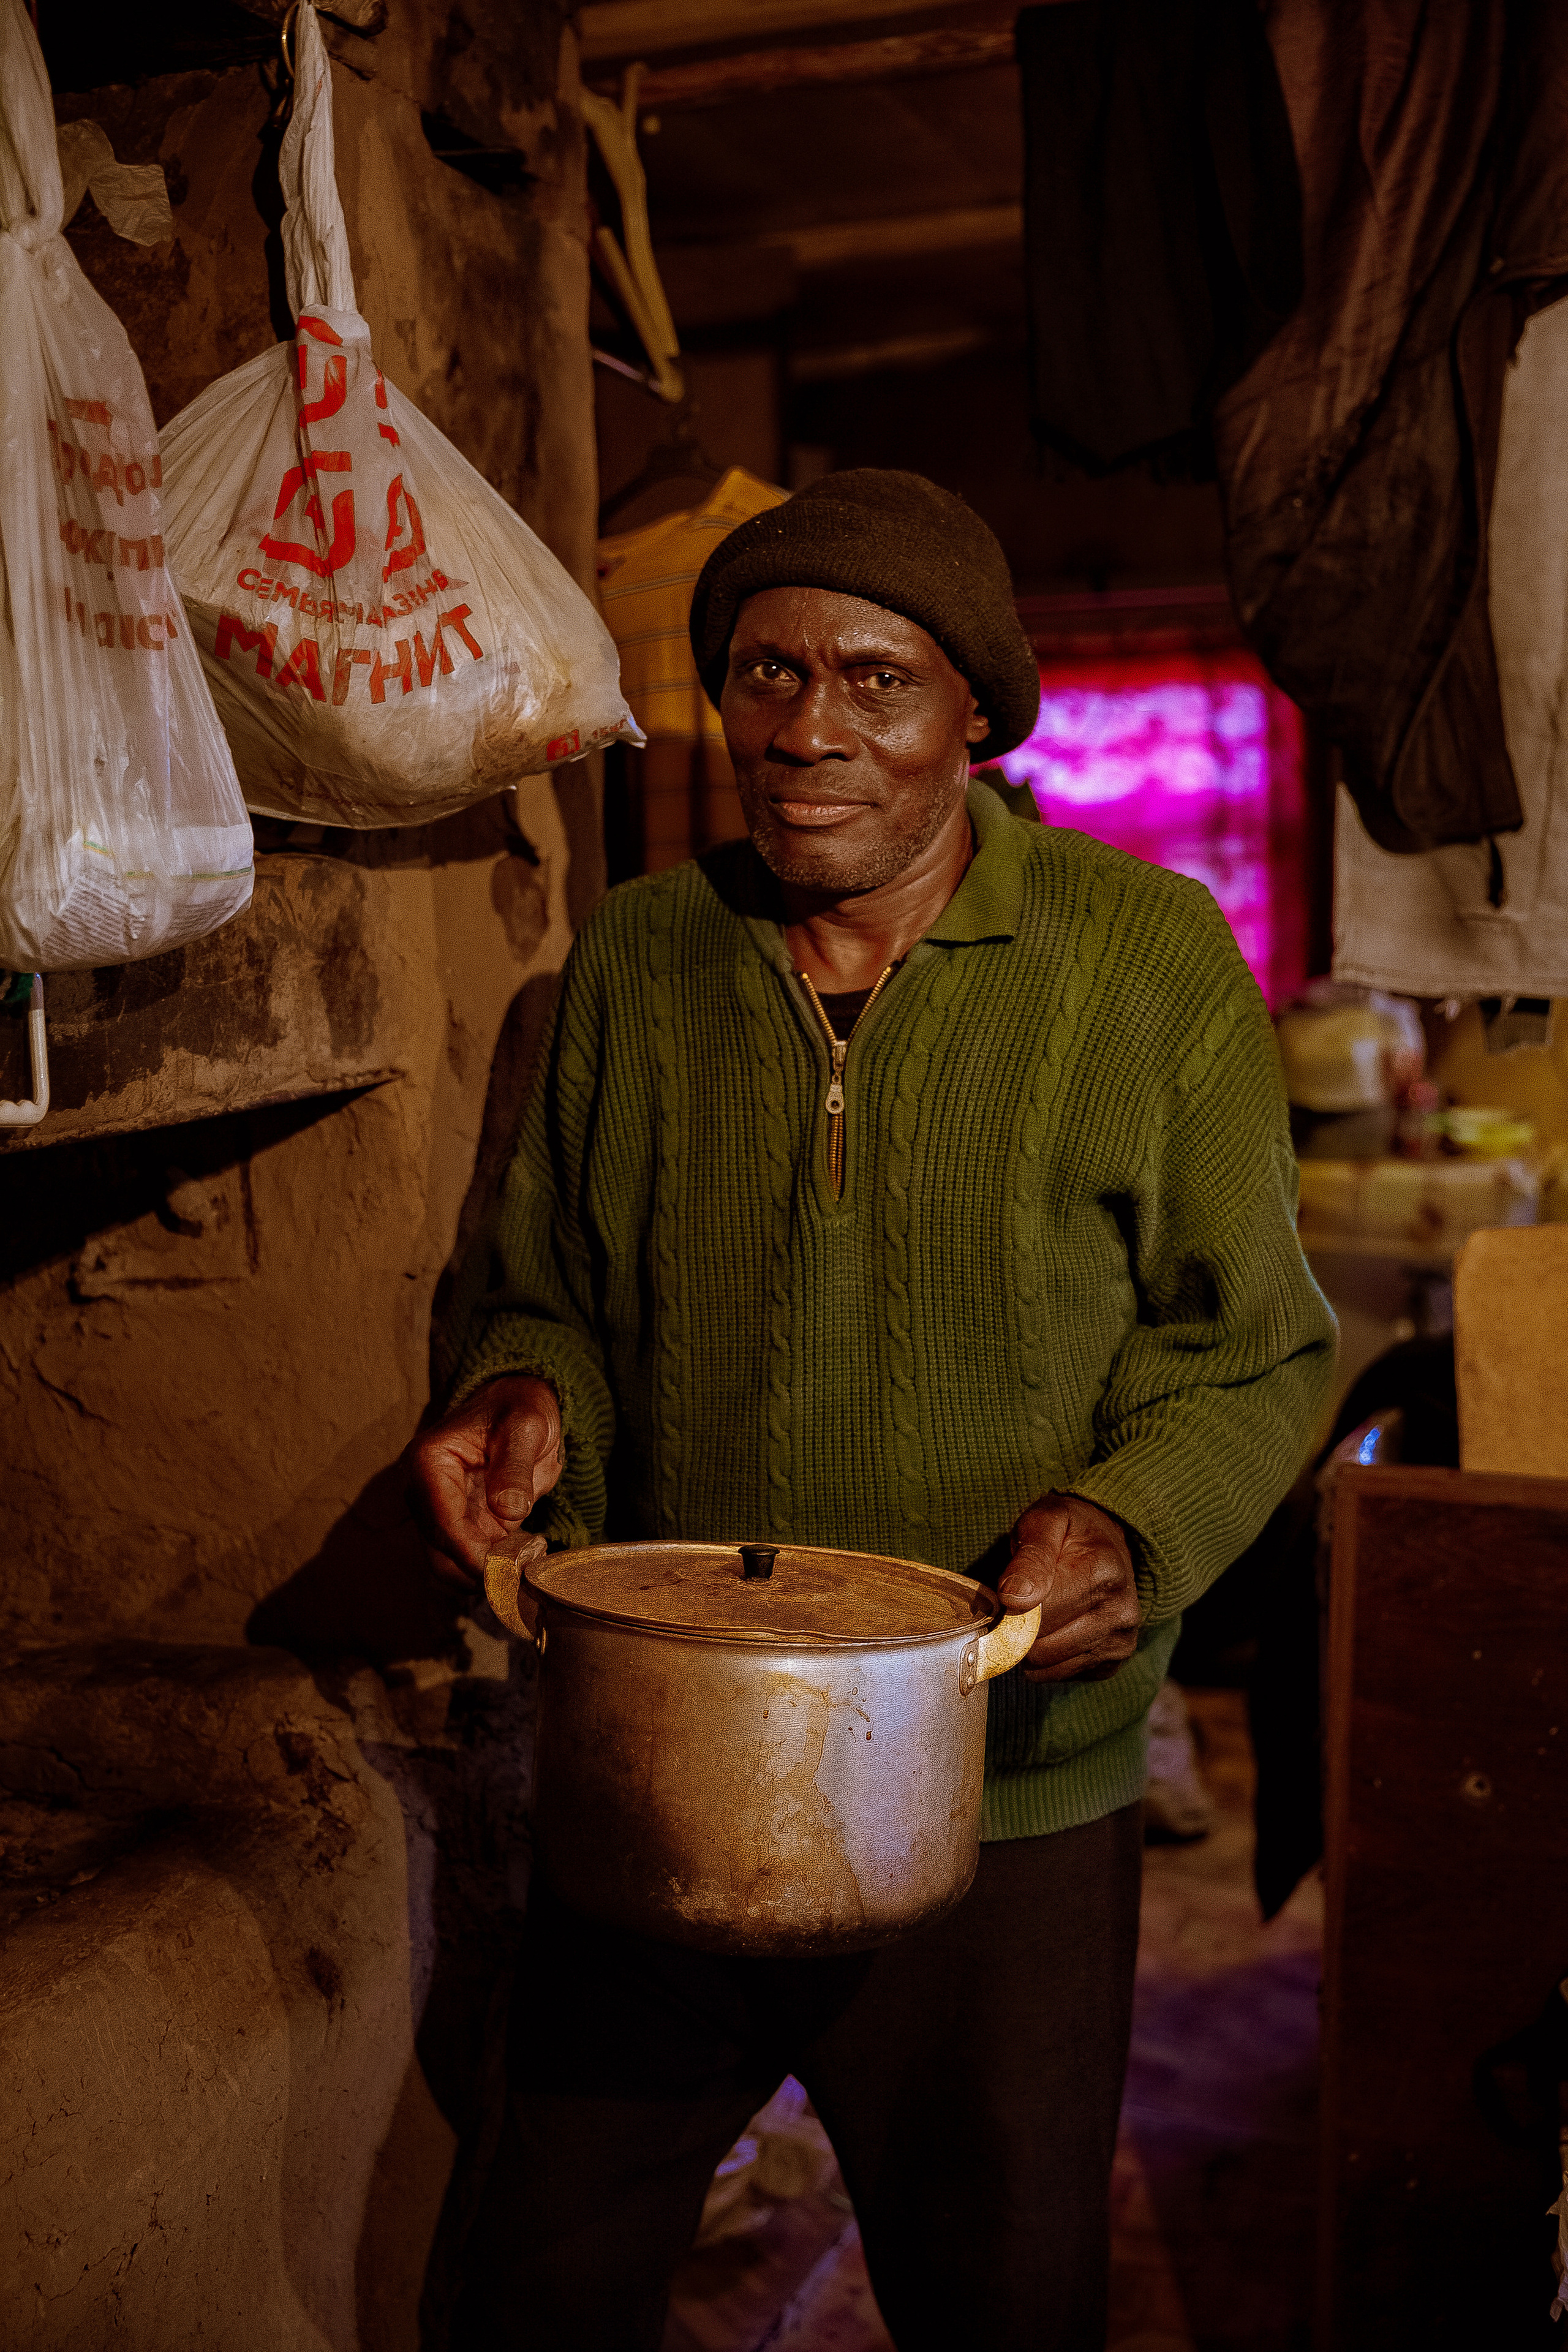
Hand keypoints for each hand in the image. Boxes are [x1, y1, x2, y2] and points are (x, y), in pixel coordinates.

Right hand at [406, 1375, 564, 1588]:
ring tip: (524, 1568)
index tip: (504, 1571)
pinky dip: (490, 1568)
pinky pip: (465, 1559)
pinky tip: (522, 1559)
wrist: (519, 1406)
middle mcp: (423, 1490)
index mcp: (429, 1461)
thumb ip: (514, 1466)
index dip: (470, 1553)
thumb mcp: (525, 1426)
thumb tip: (507, 1509)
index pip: (441, 1521)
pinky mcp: (457, 1523)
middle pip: (438, 1552)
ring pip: (447, 1563)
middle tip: (520, 1577)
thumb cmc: (519, 1408)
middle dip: (476, 1571)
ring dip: (483, 1575)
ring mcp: (438, 1510)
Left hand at [997, 1493, 1139, 1682]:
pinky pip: (1060, 1675)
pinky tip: (1055, 1629)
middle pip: (1041, 1647)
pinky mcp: (1113, 1662)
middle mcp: (1120, 1613)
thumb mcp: (1044, 1522)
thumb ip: (1030, 1557)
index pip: (1038, 1616)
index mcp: (1103, 1573)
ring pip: (1047, 1667)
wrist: (1106, 1543)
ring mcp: (1121, 1641)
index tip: (1007, 1593)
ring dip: (1030, 1647)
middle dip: (1018, 1629)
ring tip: (1035, 1616)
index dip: (1011, 1607)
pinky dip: (1048, 1659)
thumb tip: (1014, 1597)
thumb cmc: (1069, 1532)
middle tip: (1018, 1605)